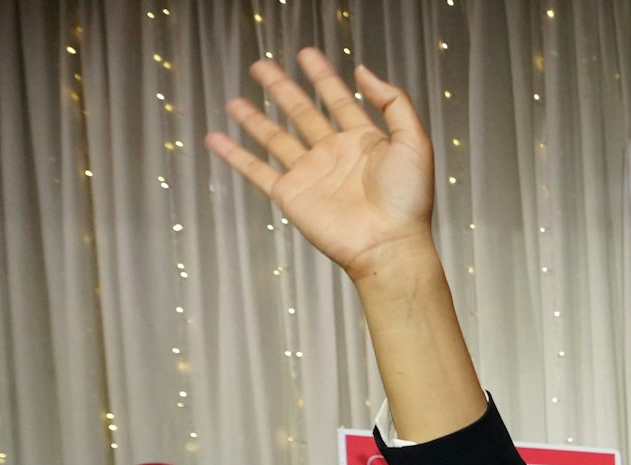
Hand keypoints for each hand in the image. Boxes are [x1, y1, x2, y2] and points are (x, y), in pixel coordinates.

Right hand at [205, 49, 435, 281]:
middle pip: (302, 113)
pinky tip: (216, 139)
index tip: (307, 54)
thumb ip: (393, 103)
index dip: (323, 77)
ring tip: (234, 101)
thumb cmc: (407, 200)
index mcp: (364, 142)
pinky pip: (256, 170)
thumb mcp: (414, 142)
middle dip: (282, 89)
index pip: (338, 101)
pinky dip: (234, 156)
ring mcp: (311, 174)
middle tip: (261, 66)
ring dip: (255, 119)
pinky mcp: (291, 195)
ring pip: (276, 139)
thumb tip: (363, 71)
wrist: (389, 245)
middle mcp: (334, 155)